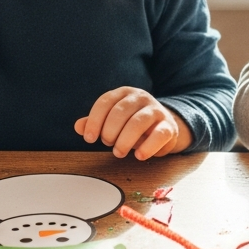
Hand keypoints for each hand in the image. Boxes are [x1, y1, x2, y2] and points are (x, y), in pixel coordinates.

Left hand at [76, 87, 191, 159]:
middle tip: (108, 144)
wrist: (164, 127)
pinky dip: (147, 147)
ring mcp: (156, 110)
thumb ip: (96, 123)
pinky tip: (139, 155)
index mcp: (124, 93)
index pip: (105, 102)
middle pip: (121, 111)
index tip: (89, 138)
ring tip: (119, 152)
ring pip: (138, 122)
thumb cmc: (134, 124)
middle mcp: (141, 98)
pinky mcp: (169, 126)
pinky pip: (159, 135)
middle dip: (110, 131)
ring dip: (125, 140)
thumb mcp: (113, 121)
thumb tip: (79, 126)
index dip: (95, 120)